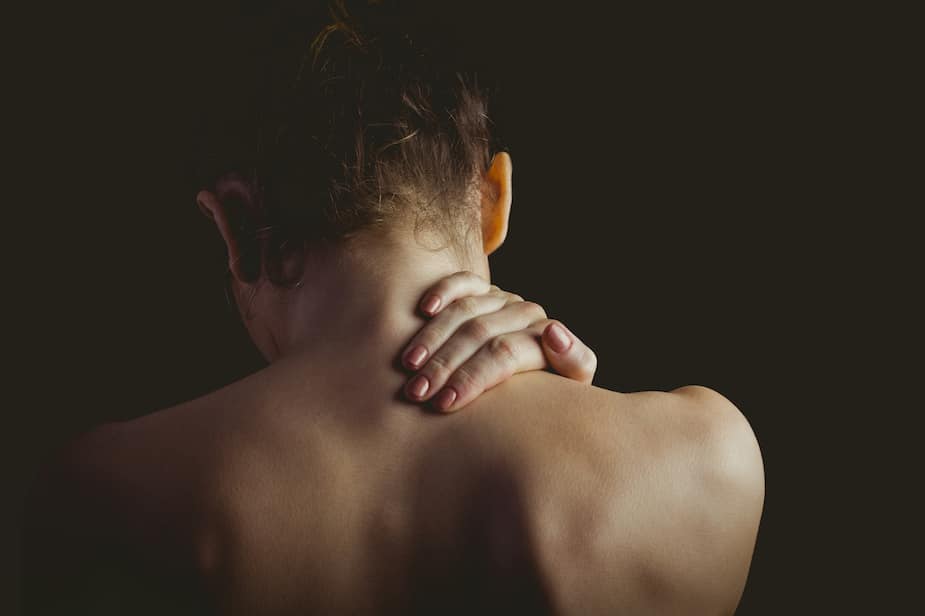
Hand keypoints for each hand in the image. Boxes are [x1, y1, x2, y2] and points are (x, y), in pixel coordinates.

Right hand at [401, 271, 596, 411]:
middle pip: (479, 332)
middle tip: (416, 392)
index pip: (505, 353)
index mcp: (548, 338)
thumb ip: (574, 362)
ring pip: (465, 310)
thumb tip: (554, 332)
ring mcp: (504, 300)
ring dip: (432, 337)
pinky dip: (442, 291)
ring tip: (409, 366)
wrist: (537, 385)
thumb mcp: (568, 388)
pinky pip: (462, 283)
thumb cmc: (543, 398)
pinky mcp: (484, 291)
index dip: (473, 377)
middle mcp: (526, 314)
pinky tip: (424, 310)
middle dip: (444, 364)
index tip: (445, 403)